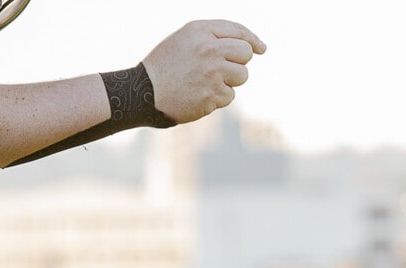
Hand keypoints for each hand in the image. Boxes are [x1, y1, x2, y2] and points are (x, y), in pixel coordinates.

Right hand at [140, 20, 266, 123]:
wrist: (144, 92)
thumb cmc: (166, 65)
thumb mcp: (185, 39)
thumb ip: (214, 38)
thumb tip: (253, 47)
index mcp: (200, 31)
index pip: (237, 31)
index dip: (252, 40)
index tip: (261, 48)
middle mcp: (209, 49)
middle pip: (245, 53)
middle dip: (239, 61)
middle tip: (222, 68)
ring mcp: (212, 72)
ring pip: (242, 76)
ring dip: (230, 81)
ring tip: (206, 81)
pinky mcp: (213, 94)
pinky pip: (230, 95)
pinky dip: (219, 97)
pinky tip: (200, 94)